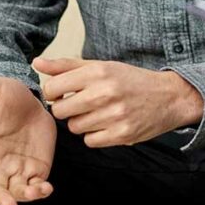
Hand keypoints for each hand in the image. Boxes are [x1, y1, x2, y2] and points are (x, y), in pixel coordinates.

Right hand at [0, 77, 56, 204]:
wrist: (30, 101)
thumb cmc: (7, 97)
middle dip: (2, 199)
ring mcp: (18, 168)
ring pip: (17, 191)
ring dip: (24, 196)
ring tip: (36, 192)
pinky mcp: (36, 169)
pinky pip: (36, 185)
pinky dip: (41, 190)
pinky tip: (47, 188)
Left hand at [33, 58, 203, 147]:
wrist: (169, 97)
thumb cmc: (131, 80)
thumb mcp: (101, 66)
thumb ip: (66, 65)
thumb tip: (36, 62)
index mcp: (98, 72)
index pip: (52, 88)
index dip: (54, 93)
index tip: (64, 93)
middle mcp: (105, 93)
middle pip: (59, 111)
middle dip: (66, 109)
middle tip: (81, 105)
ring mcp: (114, 115)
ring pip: (74, 127)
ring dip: (81, 122)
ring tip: (98, 113)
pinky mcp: (122, 135)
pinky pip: (90, 141)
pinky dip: (95, 135)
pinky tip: (107, 124)